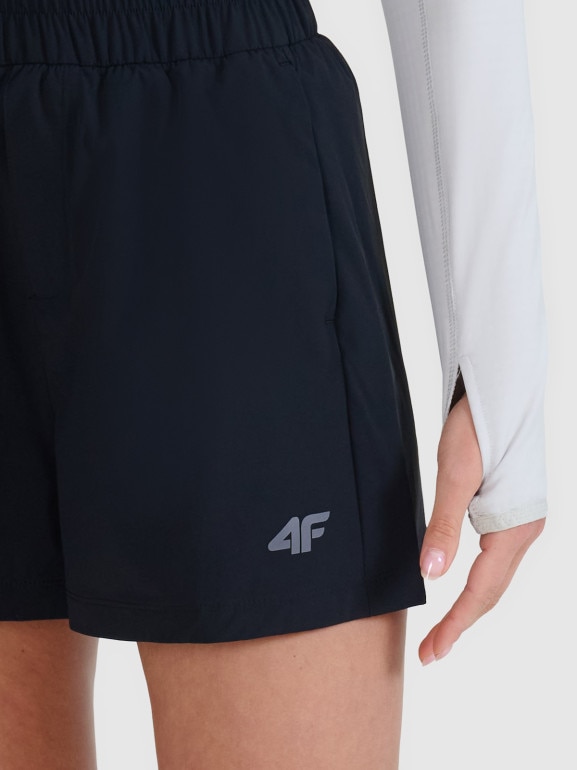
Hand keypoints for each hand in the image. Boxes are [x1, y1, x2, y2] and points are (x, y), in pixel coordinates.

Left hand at [418, 392, 545, 664]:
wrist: (497, 390)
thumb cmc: (476, 426)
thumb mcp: (454, 476)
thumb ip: (444, 526)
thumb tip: (431, 575)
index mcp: (513, 528)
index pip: (480, 591)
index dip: (455, 625)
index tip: (431, 653)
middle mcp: (524, 531)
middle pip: (491, 591)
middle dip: (461, 623)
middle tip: (431, 652)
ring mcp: (522, 522)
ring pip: (495, 577)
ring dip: (470, 605)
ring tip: (444, 629)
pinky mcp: (513, 511)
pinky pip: (497, 559)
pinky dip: (477, 581)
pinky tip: (462, 585)